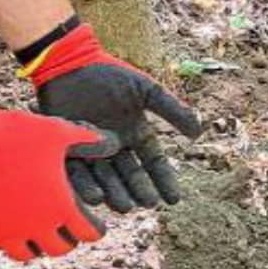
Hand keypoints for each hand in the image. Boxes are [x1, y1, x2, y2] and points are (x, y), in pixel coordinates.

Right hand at [0, 94, 119, 260]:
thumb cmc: (15, 133)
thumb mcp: (57, 132)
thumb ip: (86, 141)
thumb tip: (112, 143)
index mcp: (60, 207)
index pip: (87, 233)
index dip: (94, 229)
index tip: (93, 225)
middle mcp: (36, 228)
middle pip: (58, 249)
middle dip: (65, 239)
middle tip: (64, 229)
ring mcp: (6, 234)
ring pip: (25, 255)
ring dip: (33, 246)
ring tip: (34, 233)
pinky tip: (0, 232)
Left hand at [25, 22, 202, 208]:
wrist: (70, 63)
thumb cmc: (109, 74)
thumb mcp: (146, 90)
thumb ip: (172, 110)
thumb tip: (199, 132)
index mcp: (135, 133)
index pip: (154, 162)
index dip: (164, 180)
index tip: (174, 199)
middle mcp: (115, 147)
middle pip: (130, 175)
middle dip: (140, 190)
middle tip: (147, 203)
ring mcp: (92, 150)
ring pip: (106, 179)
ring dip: (116, 193)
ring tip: (125, 205)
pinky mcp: (68, 150)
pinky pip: (79, 174)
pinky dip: (87, 187)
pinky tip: (97, 197)